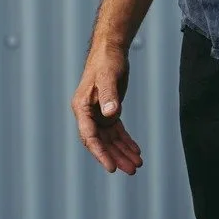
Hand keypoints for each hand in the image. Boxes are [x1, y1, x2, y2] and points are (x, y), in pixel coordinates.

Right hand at [71, 43, 142, 174]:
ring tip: (137, 164)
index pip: (90, 136)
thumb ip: (109, 95)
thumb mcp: (108, 76)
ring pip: (110, 139)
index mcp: (82, 107)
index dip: (100, 153)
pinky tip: (135, 150)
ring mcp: (98, 114)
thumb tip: (111, 114)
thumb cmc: (106, 60)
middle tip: (132, 169)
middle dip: (116, 157)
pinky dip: (125, 141)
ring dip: (122, 152)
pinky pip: (117, 131)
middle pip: (101, 142)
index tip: (111, 166)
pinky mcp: (109, 111)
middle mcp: (88, 114)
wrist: (111, 49)